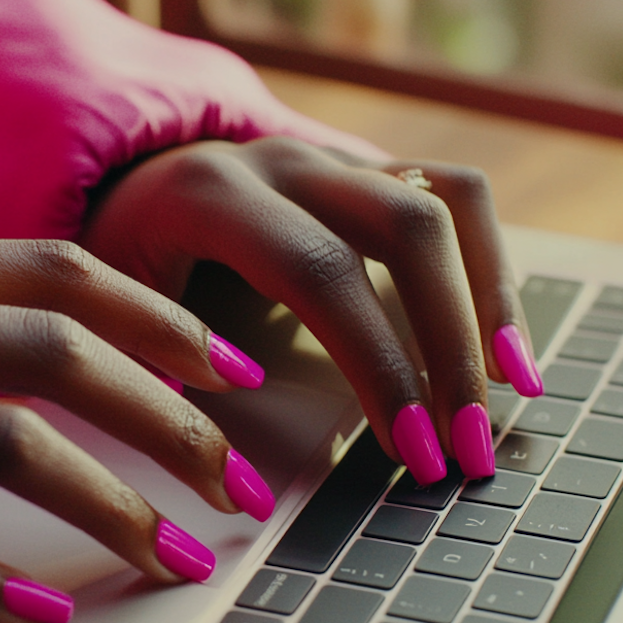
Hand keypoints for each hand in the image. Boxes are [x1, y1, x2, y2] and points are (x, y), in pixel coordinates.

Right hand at [0, 239, 275, 622]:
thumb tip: (79, 359)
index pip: (43, 270)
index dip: (156, 319)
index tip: (230, 375)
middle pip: (46, 349)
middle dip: (168, 417)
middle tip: (237, 483)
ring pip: (0, 443)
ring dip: (112, 506)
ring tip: (176, 559)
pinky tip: (48, 618)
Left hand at [80, 138, 542, 484]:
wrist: (115, 183)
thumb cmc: (114, 262)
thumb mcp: (109, 307)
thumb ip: (157, 362)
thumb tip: (221, 463)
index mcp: (211, 193)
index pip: (319, 271)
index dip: (375, 363)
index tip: (407, 451)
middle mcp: (284, 160)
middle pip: (406, 230)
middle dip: (449, 350)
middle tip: (464, 451)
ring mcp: (334, 159)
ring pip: (447, 204)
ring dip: (490, 307)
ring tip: (514, 400)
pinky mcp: (369, 173)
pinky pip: (457, 200)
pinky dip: (492, 274)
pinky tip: (506, 350)